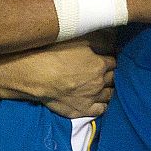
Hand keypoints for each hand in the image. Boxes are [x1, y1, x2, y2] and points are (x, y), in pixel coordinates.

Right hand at [0, 37, 115, 117]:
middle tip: (102, 72)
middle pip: (112, 78)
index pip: (113, 62)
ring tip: (101, 86)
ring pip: (109, 94)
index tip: (104, 59)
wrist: (38, 76)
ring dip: (107, 89)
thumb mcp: (77, 41)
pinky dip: (102, 105)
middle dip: (109, 74)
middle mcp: (99, 82)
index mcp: (100, 64)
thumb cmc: (54, 55)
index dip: (108, 60)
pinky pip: (101, 110)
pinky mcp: (83, 110)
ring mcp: (92, 97)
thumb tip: (109, 40)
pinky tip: (98, 101)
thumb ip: (95, 42)